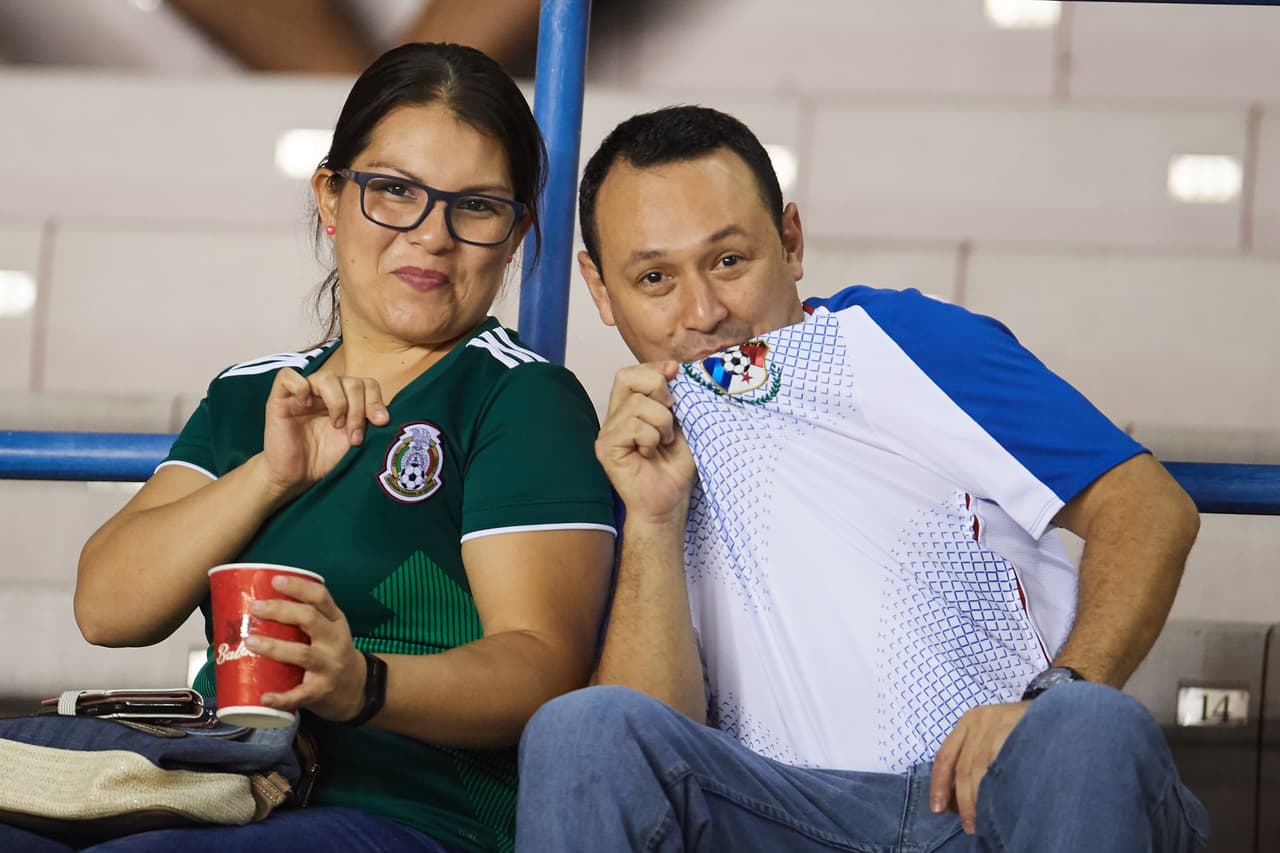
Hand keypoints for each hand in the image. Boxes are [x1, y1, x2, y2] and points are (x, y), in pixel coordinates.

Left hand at [245, 574, 367, 722]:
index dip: (298, 587)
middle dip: (280, 611)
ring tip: (250, 642)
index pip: (320, 597)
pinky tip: (265, 696)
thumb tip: (260, 603)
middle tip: (255, 608)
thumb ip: (306, 619)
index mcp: (336, 621)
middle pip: (310, 619)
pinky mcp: (321, 691)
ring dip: (274, 647)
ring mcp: (329, 666)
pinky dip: (282, 697)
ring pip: (302, 653)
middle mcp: (335, 640)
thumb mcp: (330, 631)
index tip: (275, 581)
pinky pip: (300, 694)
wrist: (357, 689)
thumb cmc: (333, 654)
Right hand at [261, 368, 389, 498]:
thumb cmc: (325, 461)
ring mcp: (304, 394)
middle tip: (355, 436)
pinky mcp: (279, 398)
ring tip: (337, 426)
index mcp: (347, 400)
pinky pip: (288, 376)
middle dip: (359, 409)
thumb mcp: (354, 442)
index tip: (380, 423)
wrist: (296, 478)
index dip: (376, 401)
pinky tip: (306, 405)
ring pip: (327, 377)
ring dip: (339, 402)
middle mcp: (327, 393)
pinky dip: (301, 387)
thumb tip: (387, 416)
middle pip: (352, 382)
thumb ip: (368, 424)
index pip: (367, 384)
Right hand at [596, 362, 695, 522]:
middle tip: (671, 414)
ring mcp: (607, 432)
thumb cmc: (676, 466)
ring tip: (663, 443)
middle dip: (658, 389)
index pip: (630, 372)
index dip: (654, 369)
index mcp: (629, 408)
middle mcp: (614, 417)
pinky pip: (634, 427)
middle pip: (626, 377)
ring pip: (638, 405)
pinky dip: (652, 439)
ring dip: (662, 423)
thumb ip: (675, 394)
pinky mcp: (606, 447)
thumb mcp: (683, 421)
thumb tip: (671, 366)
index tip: (676, 372)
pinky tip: (651, 454)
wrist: (670, 500)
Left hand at [930, 701, 1028, 833]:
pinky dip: (995, 790)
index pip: (945, 755)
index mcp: (969, 720)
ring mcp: (997, 727)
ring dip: (976, 801)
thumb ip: (975, 754)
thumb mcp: (994, 731)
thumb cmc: (1023, 727)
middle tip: (968, 824)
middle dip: (961, 800)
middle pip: (961, 767)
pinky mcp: (1016, 733)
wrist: (1059, 711)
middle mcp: (979, 721)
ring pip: (978, 771)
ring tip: (980, 822)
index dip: (939, 784)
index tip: (937, 808)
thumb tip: (959, 797)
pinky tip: (997, 804)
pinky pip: (1001, 768)